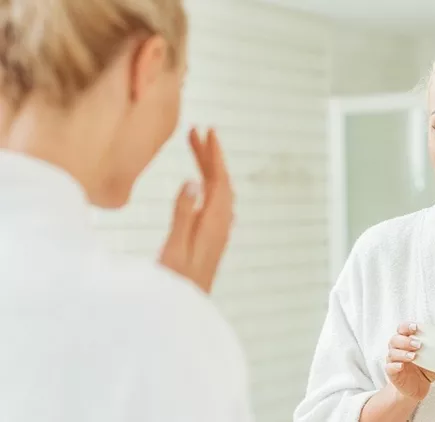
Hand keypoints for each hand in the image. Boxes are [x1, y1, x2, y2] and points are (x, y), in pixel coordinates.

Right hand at [159, 127, 234, 293]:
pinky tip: (204, 186)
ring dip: (209, 170)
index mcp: (214, 225)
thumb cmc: (174, 286)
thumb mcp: (174, 249)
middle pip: (220, 184)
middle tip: (196, 133)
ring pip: (218, 194)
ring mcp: (216, 236)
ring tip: (196, 150)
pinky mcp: (209, 243)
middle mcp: (220, 228)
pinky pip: (215, 206)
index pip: (220, 182)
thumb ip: (184, 215)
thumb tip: (194, 181)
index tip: (207, 132)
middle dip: (210, 157)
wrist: (182, 318)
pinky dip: (209, 187)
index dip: (214, 155)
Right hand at [385, 322, 434, 400]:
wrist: (418, 388)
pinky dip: (394, 365)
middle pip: (395, 338)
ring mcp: (394, 360)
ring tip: (414, 357)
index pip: (403, 328)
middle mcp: (398, 348)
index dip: (408, 326)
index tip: (416, 327)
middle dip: (406, 339)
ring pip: (392, 351)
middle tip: (418, 344)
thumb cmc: (427, 369)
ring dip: (402, 352)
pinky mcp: (392, 373)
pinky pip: (389, 367)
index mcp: (409, 340)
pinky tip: (402, 366)